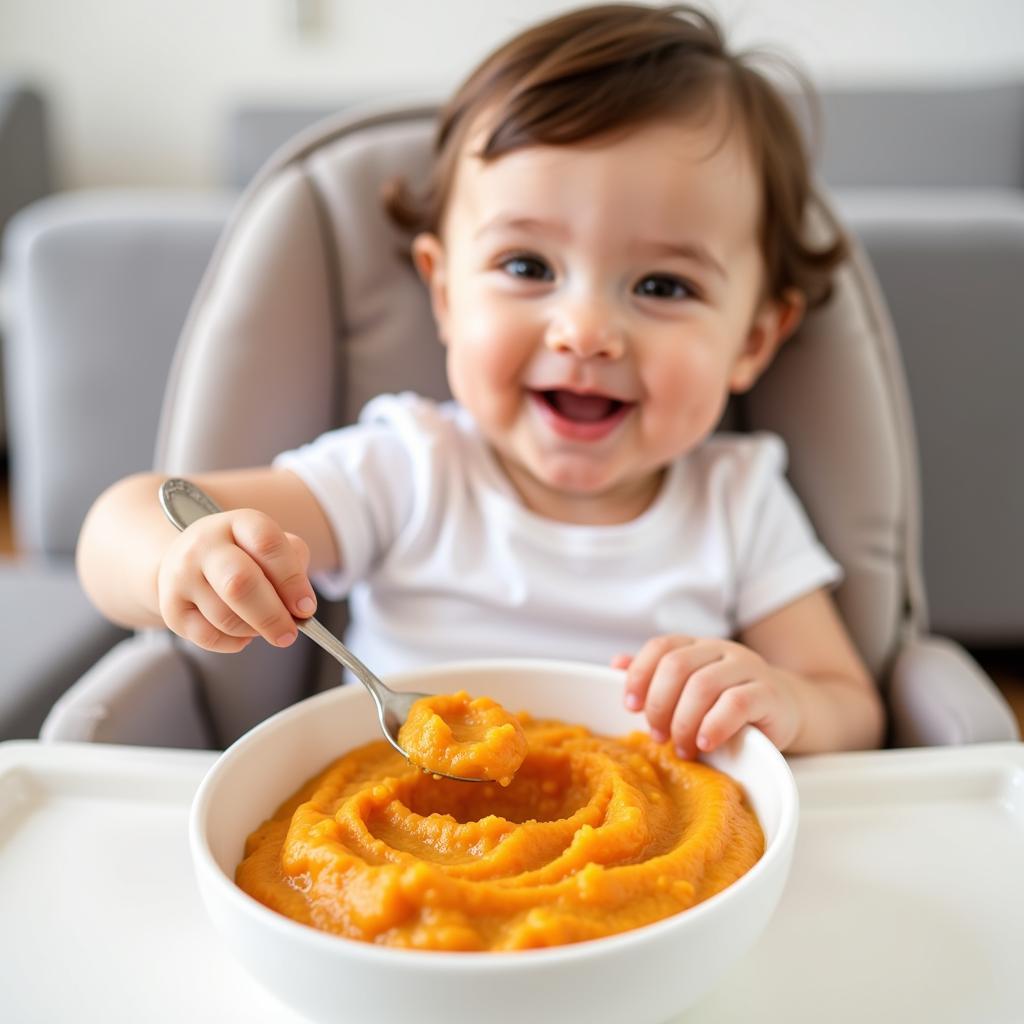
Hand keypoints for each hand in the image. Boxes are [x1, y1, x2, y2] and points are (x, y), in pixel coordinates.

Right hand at [156, 509, 317, 652]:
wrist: (188, 560)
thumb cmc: (244, 556)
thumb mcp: (270, 547)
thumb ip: (293, 566)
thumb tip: (301, 606)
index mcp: (237, 523)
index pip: (267, 544)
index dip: (291, 579)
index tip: (306, 607)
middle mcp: (204, 545)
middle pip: (240, 584)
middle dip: (272, 616)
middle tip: (290, 634)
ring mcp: (180, 575)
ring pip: (225, 617)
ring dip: (254, 630)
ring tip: (263, 626)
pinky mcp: (170, 608)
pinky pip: (208, 637)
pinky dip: (233, 643)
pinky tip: (242, 634)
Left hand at [612, 635, 801, 756]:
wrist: (786, 710)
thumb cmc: (728, 705)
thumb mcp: (690, 690)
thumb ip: (656, 677)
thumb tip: (615, 664)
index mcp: (697, 646)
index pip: (662, 647)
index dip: (640, 674)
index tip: (631, 707)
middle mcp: (721, 649)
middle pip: (677, 665)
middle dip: (660, 704)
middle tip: (658, 737)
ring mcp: (747, 668)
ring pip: (704, 685)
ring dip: (684, 721)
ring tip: (683, 748)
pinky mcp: (769, 694)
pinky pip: (736, 704)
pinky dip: (714, 725)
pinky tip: (706, 743)